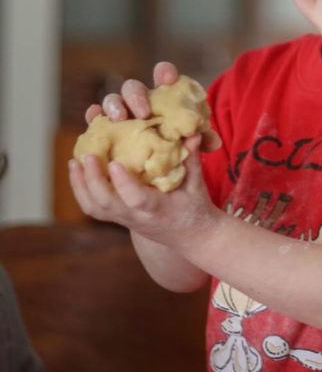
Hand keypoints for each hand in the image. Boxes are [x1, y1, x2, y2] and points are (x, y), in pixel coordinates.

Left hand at [68, 137, 219, 247]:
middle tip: (87, 155)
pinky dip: (81, 189)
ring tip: (74, 161)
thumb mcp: (198, 185)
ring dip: (80, 185)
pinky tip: (78, 170)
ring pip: (94, 208)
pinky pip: (93, 207)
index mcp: (158, 209)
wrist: (190, 238)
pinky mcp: (118, 217)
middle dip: (92, 180)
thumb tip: (192, 133)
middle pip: (106, 205)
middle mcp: (136, 217)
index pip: (136, 200)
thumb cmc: (195, 209)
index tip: (113, 163)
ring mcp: (124, 219)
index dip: (123, 183)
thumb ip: (192, 160)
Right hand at [86, 61, 220, 152]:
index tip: (168, 77)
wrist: (160, 167)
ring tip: (118, 118)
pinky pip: (96, 118)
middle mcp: (140, 100)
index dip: (165, 72)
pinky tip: (94, 120)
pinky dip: (94, 116)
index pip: (164, 74)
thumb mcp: (193, 143)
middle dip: (136, 95)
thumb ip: (202, 140)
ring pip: (112, 100)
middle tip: (143, 112)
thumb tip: (213, 142)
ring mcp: (121, 113)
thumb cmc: (177, 147)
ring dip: (114, 105)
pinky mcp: (105, 129)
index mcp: (163, 96)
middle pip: (133, 87)